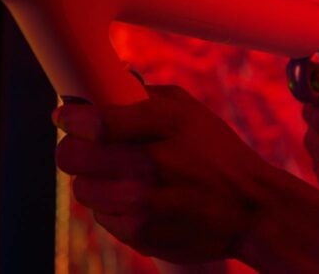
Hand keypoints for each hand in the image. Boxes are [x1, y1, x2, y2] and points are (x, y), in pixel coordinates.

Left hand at [53, 85, 271, 263]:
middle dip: (76, 149)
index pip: (95, 121)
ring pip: (82, 189)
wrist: (251, 209)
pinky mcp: (140, 234)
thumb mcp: (192, 113)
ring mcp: (143, 203)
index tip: (67, 116)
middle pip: (71, 157)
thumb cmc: (219, 154)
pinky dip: (114, 208)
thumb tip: (108, 83)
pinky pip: (102, 217)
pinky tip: (142, 200)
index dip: (72, 117)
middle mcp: (151, 164)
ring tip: (126, 176)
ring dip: (95, 181)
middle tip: (90, 148)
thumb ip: (147, 96)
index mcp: (166, 124)